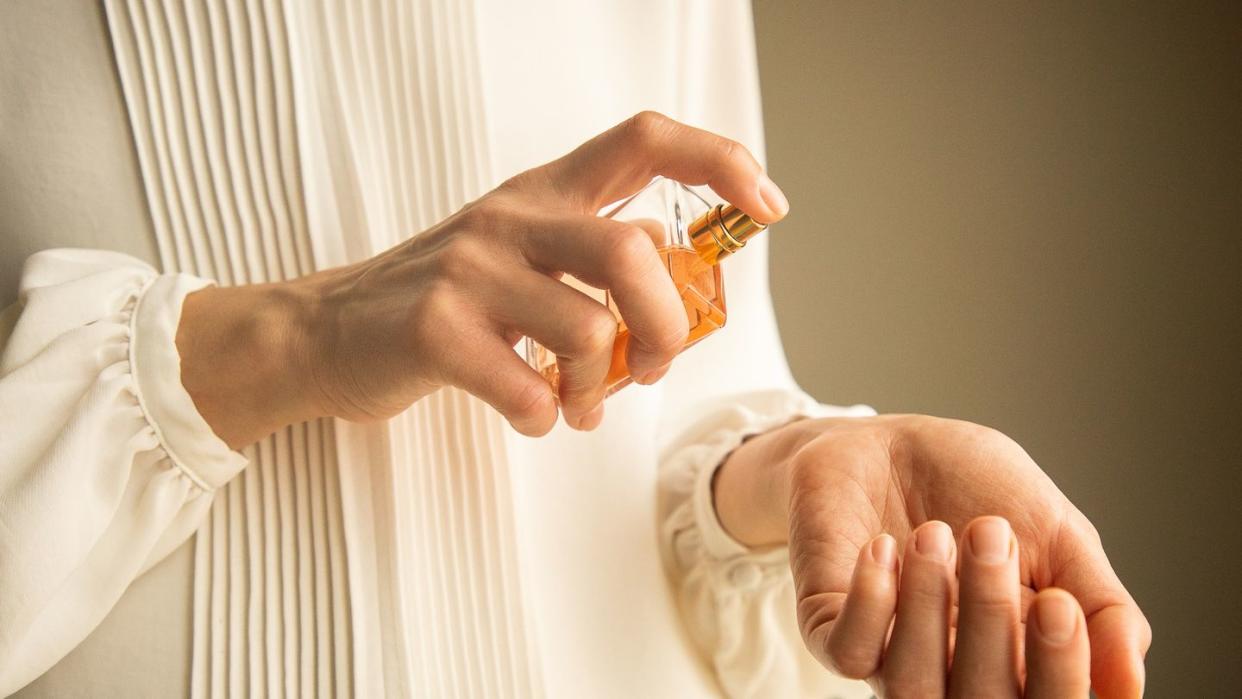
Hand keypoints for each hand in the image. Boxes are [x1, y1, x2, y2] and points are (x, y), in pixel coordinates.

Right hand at [176, 112, 789, 447]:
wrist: (324, 334)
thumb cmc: (443, 301)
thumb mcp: (522, 254)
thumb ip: (593, 251)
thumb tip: (672, 258)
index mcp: (544, 192)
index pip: (644, 139)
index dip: (718, 161)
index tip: (768, 206)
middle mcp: (511, 218)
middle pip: (631, 251)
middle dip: (667, 326)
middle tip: (654, 367)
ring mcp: (468, 270)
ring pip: (586, 331)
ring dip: (599, 391)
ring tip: (579, 408)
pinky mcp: (435, 330)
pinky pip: (527, 389)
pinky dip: (544, 418)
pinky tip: (530, 415)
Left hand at [712, 415, 1150, 697]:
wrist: (890, 440)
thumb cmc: (978, 488)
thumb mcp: (1060, 537)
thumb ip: (1104, 608)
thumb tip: (1127, 687)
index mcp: (1018, 660)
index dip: (1058, 673)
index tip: (1058, 602)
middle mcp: (953, 671)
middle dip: (992, 619)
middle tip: (992, 533)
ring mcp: (888, 652)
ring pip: (910, 685)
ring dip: (927, 605)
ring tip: (933, 531)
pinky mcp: (829, 623)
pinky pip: (849, 651)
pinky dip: (871, 603)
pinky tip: (882, 548)